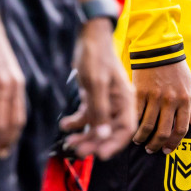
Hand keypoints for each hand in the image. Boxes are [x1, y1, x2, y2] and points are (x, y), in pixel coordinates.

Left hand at [62, 19, 135, 160]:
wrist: (89, 35)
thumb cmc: (95, 56)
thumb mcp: (96, 83)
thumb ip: (99, 110)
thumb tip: (102, 136)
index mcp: (125, 99)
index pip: (126, 129)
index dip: (115, 145)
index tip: (100, 156)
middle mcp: (117, 102)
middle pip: (109, 131)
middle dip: (94, 143)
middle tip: (77, 151)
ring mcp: (105, 100)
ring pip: (97, 126)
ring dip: (83, 136)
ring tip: (68, 141)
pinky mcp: (93, 96)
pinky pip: (87, 116)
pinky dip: (76, 123)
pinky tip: (64, 124)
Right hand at [131, 60, 190, 153]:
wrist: (159, 50)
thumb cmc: (176, 69)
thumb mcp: (189, 86)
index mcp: (184, 99)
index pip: (181, 129)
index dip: (174, 143)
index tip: (167, 151)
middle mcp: (170, 100)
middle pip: (163, 132)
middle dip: (156, 145)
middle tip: (151, 149)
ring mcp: (154, 97)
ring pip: (147, 126)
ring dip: (142, 138)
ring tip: (139, 141)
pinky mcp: (140, 92)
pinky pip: (136, 114)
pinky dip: (133, 124)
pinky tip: (131, 128)